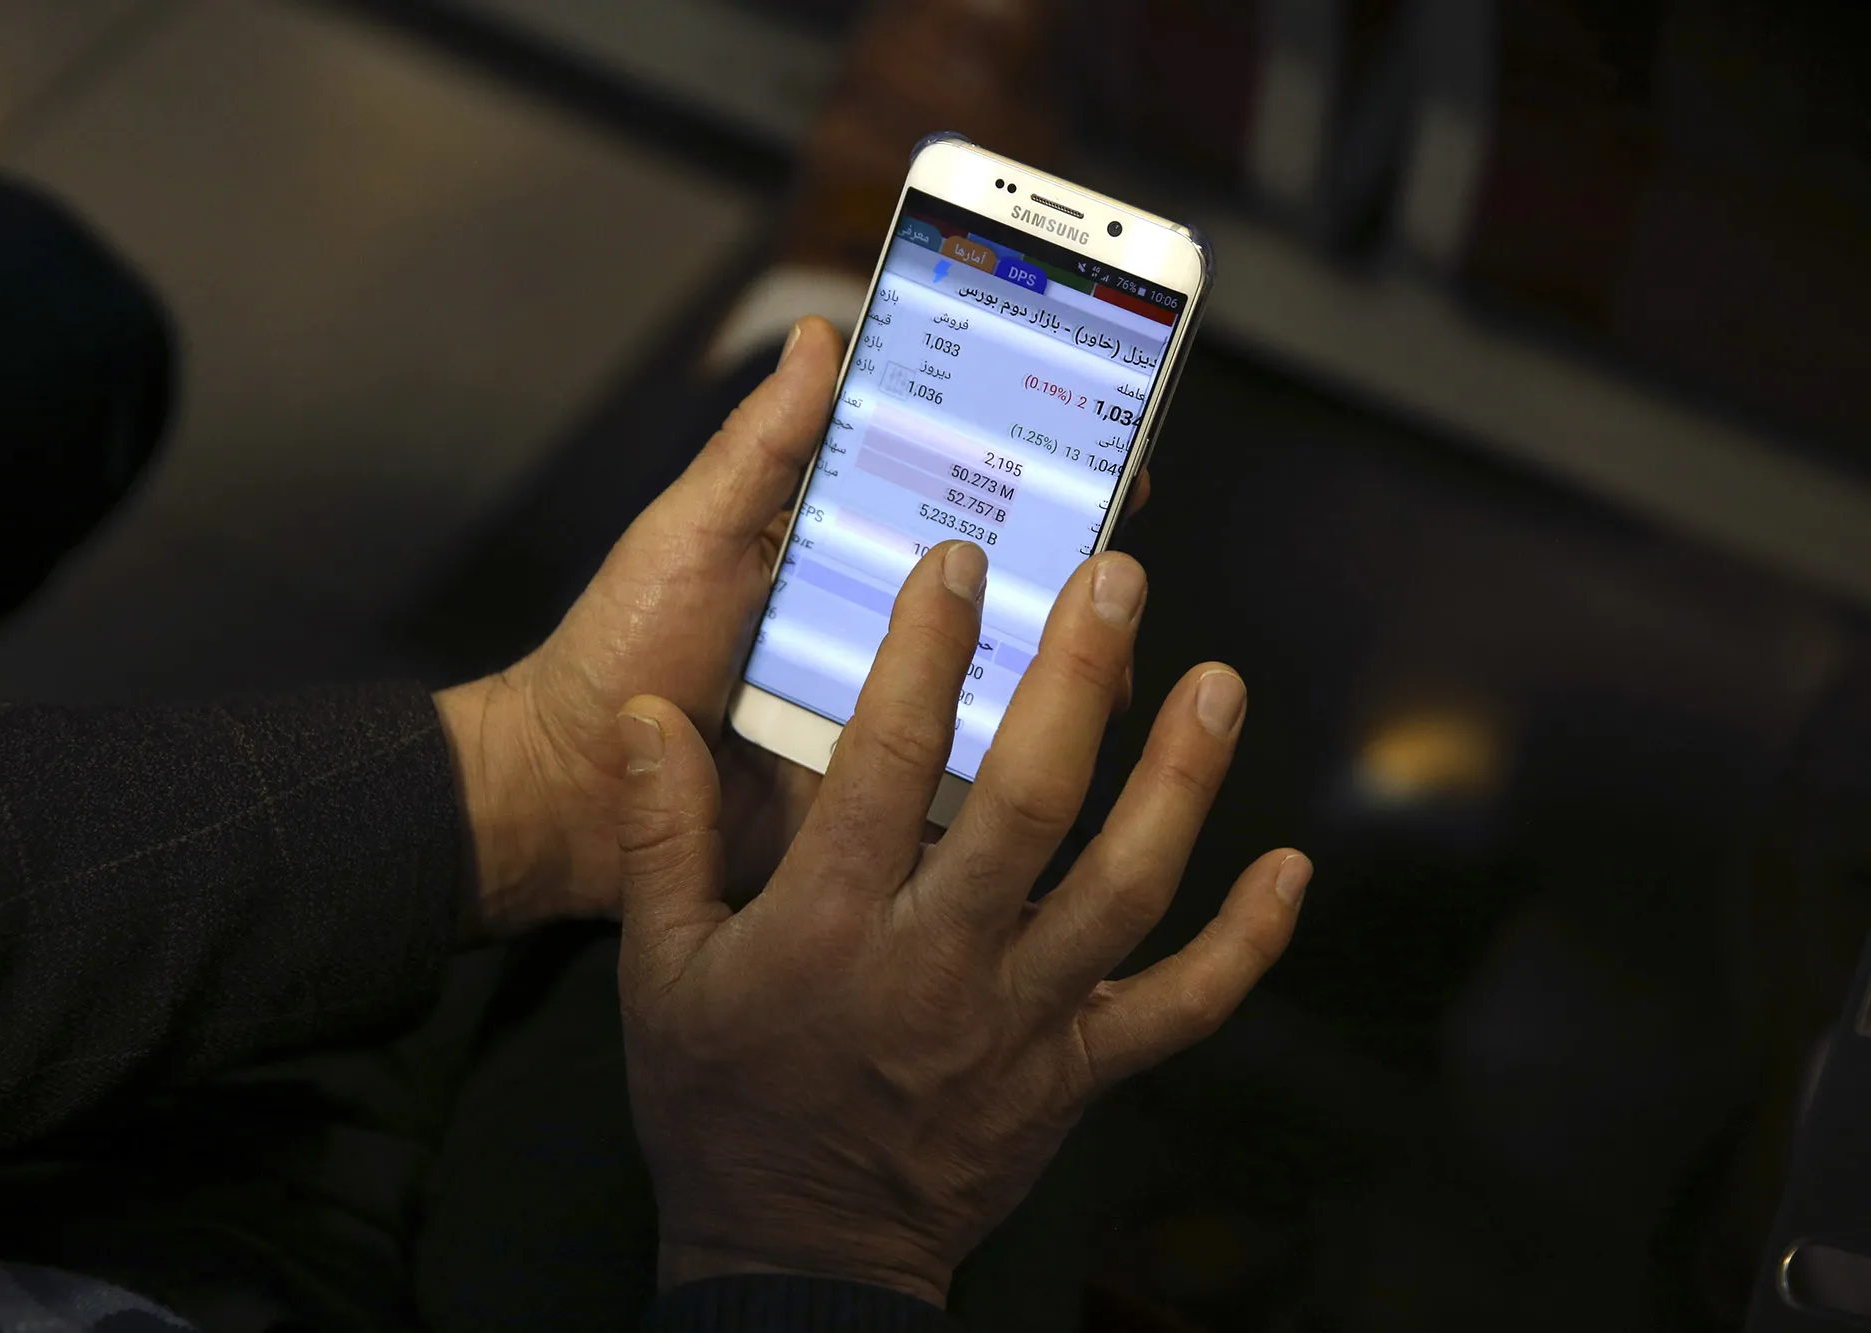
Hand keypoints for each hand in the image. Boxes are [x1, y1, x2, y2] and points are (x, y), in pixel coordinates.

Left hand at [432, 316, 1151, 941]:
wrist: (574, 794)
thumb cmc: (623, 652)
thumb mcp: (692, 532)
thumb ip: (761, 446)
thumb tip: (823, 336)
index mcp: (837, 550)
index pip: (950, 487)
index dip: (1023, 451)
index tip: (1093, 412)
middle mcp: (877, 624)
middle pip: (997, 578)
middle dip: (1069, 546)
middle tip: (1122, 516)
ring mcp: (889, 707)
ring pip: (1002, 672)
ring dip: (1063, 645)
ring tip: (1109, 615)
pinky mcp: (888, 788)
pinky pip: (972, 763)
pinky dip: (1023, 743)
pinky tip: (1070, 715)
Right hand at [612, 540, 1308, 1304]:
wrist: (794, 1254)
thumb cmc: (722, 1103)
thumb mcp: (658, 971)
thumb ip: (660, 835)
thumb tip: (645, 712)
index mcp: (830, 927)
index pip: (882, 760)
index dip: (925, 651)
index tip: (962, 564)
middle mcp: (939, 962)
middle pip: (1028, 803)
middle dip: (1077, 679)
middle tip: (1114, 581)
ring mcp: (1023, 1022)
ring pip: (1126, 889)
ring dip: (1181, 782)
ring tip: (1216, 685)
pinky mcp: (1077, 1074)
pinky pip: (1182, 1009)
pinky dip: (1246, 944)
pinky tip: (1289, 867)